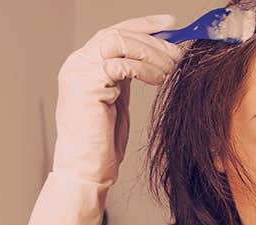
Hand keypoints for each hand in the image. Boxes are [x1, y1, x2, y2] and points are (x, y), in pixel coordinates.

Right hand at [52, 13, 183, 186]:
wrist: (85, 169)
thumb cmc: (102, 143)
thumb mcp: (118, 100)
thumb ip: (128, 76)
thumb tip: (157, 56)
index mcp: (82, 65)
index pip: (113, 33)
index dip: (143, 25)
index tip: (170, 24)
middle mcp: (76, 64)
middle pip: (117, 33)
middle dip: (153, 40)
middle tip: (178, 51)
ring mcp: (78, 72)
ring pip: (119, 42)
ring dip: (151, 52)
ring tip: (171, 68)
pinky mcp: (86, 85)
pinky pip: (121, 64)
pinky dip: (145, 69)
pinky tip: (158, 80)